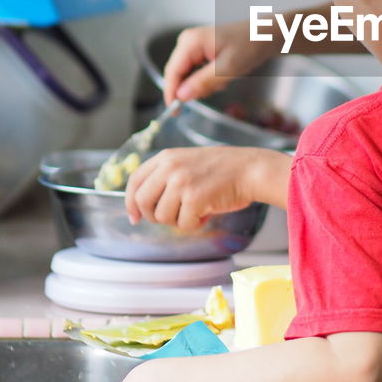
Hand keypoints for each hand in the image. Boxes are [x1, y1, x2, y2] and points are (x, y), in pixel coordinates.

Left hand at [125, 145, 291, 228]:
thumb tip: (142, 207)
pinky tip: (206, 213)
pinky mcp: (194, 198)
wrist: (251, 169)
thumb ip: (166, 176)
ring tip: (196, 210)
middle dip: (154, 215)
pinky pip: (183, 224)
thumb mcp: (188, 162)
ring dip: (178, 220)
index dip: (130, 202)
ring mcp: (181, 182)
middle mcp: (170, 167)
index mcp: (166, 157)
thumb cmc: (223, 169)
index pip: (134, 181)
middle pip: (142, 202)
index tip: (135, 216)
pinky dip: (195, 225)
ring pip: (162, 216)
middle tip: (172, 216)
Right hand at [163, 21, 276, 103]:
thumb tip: (181, 96)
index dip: (171, 93)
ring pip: (188, 76)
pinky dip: (209, 79)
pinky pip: (196, 72)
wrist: (265, 35)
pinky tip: (224, 75)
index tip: (175, 112)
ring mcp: (193, 45)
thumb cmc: (250, 46)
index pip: (172, 72)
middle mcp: (187, 41)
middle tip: (217, 87)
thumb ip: (202, 82)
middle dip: (195, 87)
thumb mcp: (227, 68)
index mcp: (190, 42)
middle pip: (178, 74)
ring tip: (225, 78)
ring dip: (205, 84)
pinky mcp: (199, 51)